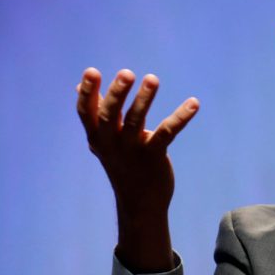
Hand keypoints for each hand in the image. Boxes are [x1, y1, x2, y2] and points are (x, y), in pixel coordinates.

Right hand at [76, 67, 198, 271]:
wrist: (140, 203)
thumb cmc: (123, 163)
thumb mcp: (106, 139)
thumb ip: (98, 112)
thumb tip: (80, 85)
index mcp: (97, 137)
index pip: (86, 112)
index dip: (87, 93)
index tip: (91, 71)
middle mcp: (111, 143)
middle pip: (109, 115)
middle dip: (117, 94)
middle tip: (127, 73)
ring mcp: (132, 151)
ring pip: (136, 121)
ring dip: (144, 99)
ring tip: (152, 79)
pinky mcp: (153, 157)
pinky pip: (167, 133)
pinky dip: (181, 116)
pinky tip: (194, 103)